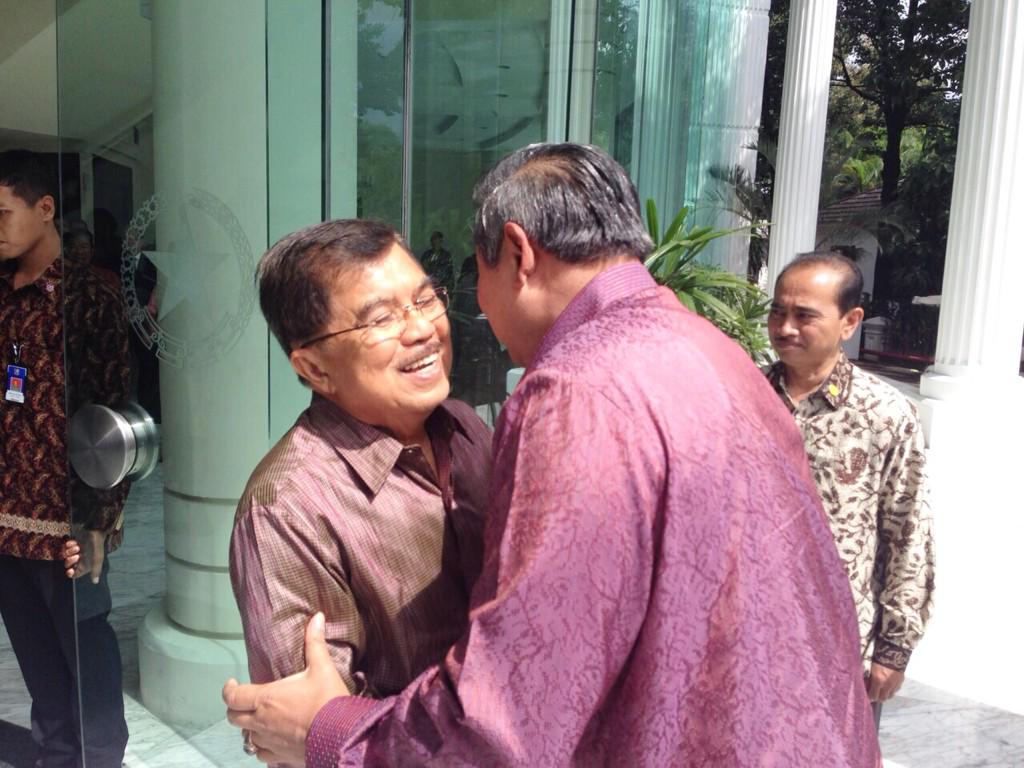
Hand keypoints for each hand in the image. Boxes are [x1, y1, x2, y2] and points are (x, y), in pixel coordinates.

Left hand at [62, 530, 106, 582]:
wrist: (94, 529)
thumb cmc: (96, 545)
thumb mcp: (97, 559)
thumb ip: (95, 570)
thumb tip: (95, 582)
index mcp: (86, 564)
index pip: (74, 574)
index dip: (70, 573)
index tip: (70, 570)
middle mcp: (81, 558)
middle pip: (68, 565)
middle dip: (70, 561)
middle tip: (76, 556)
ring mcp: (76, 551)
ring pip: (66, 555)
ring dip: (70, 551)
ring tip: (77, 546)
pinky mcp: (73, 543)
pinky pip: (66, 547)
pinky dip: (69, 545)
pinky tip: (75, 541)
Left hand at [224, 613, 349, 763]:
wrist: (341, 735)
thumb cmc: (329, 702)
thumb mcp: (322, 667)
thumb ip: (315, 642)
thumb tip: (316, 618)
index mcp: (267, 699)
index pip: (233, 696)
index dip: (228, 689)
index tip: (232, 683)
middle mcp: (262, 722)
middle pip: (234, 718)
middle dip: (236, 708)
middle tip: (245, 700)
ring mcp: (269, 742)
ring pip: (247, 737)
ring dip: (250, 728)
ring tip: (261, 720)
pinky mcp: (280, 756)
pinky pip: (261, 754)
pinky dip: (263, 746)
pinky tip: (274, 739)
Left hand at [866, 662, 903, 701]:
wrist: (894, 652)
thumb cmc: (879, 658)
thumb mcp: (871, 668)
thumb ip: (870, 678)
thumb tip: (867, 684)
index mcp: (878, 681)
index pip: (873, 695)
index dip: (870, 697)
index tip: (868, 696)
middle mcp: (887, 685)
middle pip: (883, 698)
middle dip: (878, 698)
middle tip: (874, 695)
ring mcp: (895, 684)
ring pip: (890, 695)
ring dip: (886, 695)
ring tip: (882, 691)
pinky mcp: (901, 681)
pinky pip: (896, 690)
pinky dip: (892, 690)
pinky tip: (889, 686)